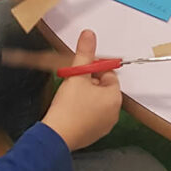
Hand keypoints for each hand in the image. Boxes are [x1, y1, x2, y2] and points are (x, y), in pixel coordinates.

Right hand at [42, 29, 121, 150]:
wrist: (56, 136)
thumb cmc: (69, 106)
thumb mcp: (77, 75)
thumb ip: (84, 53)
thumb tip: (89, 34)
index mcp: (114, 97)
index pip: (109, 74)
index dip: (93, 68)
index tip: (80, 70)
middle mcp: (114, 112)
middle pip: (103, 88)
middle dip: (88, 82)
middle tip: (72, 81)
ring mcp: (104, 126)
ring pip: (96, 101)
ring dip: (84, 95)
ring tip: (69, 95)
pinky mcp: (93, 134)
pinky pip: (90, 115)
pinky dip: (82, 110)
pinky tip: (69, 109)